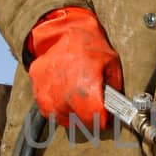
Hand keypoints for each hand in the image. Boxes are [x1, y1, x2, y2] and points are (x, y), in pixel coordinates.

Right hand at [26, 7, 122, 131]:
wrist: (60, 33)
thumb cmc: (88, 46)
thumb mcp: (112, 64)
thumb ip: (115, 89)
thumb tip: (116, 107)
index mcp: (86, 90)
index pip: (96, 121)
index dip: (103, 120)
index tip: (105, 115)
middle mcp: (65, 97)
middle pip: (81, 123)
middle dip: (89, 117)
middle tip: (92, 104)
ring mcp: (48, 97)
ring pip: (64, 119)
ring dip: (73, 113)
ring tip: (77, 95)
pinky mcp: (38, 94)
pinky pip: (50, 110)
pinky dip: (58, 106)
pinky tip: (64, 92)